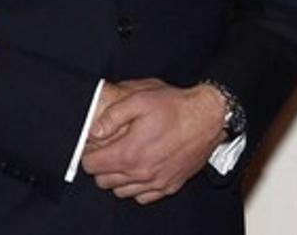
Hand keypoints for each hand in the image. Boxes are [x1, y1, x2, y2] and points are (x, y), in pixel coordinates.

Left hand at [81, 80, 225, 203]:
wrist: (208, 118)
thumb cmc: (174, 107)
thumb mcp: (139, 99)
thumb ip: (113, 116)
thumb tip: (95, 130)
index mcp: (130, 153)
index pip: (92, 166)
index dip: (88, 154)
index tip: (92, 145)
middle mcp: (142, 173)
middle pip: (104, 182)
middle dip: (100, 167)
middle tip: (106, 150)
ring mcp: (157, 182)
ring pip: (122, 192)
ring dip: (117, 178)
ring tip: (122, 159)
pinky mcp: (170, 185)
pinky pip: (144, 197)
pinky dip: (136, 188)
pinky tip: (139, 169)